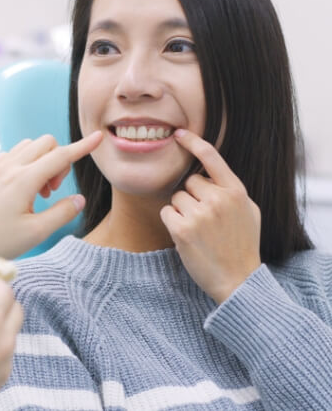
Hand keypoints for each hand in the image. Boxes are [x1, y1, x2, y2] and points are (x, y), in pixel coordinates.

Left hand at [0, 131, 102, 258]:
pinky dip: (26, 163)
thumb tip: (79, 199)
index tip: (98, 138)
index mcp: (23, 180)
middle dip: (59, 161)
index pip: (61, 156)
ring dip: (42, 161)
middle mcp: (10, 167)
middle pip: (46, 143)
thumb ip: (62, 213)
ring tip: (38, 191)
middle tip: (52, 191)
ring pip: (29, 146)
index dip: (83, 147)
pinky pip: (14, 154)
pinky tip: (22, 188)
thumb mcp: (36, 232)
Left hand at [160, 129, 260, 303]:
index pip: (211, 158)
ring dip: (181, 211)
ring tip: (198, 230)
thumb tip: (211, 174)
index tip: (179, 134)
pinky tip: (186, 236)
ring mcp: (200, 214)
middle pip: (189, 182)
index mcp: (236, 191)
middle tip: (204, 219)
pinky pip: (166, 212)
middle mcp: (218, 199)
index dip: (193, 142)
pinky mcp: (182, 229)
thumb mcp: (249, 212)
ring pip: (176, 198)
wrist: (238, 280)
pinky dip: (172, 222)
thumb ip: (231, 191)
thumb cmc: (243, 245)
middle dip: (191, 197)